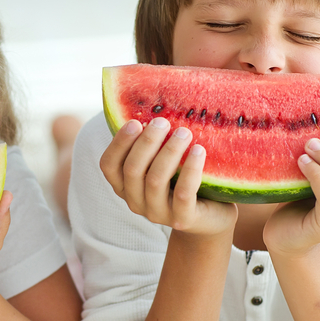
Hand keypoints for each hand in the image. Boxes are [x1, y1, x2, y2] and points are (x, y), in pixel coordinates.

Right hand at [100, 117, 235, 235]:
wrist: (211, 216)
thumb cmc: (182, 179)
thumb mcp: (162, 161)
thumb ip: (151, 143)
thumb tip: (151, 101)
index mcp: (124, 186)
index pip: (108, 166)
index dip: (118, 143)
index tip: (134, 122)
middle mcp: (136, 202)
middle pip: (132, 170)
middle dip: (146, 143)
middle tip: (163, 121)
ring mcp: (158, 213)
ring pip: (155, 180)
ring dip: (169, 152)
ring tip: (185, 132)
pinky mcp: (183, 220)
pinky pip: (183, 193)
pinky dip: (190, 169)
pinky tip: (199, 150)